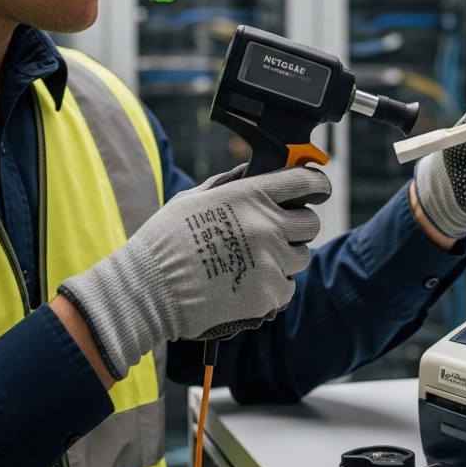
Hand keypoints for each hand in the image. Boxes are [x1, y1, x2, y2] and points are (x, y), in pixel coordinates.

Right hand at [56, 165, 327, 380]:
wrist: (147, 291)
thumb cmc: (164, 242)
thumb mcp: (194, 199)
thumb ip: (229, 184)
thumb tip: (251, 172)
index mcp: (249, 196)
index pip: (306, 181)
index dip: (317, 185)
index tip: (318, 191)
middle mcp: (266, 226)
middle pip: (312, 223)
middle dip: (298, 227)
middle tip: (276, 235)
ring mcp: (270, 262)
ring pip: (301, 257)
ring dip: (284, 259)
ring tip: (252, 263)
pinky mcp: (269, 294)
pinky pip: (287, 288)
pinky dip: (272, 288)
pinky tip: (245, 285)